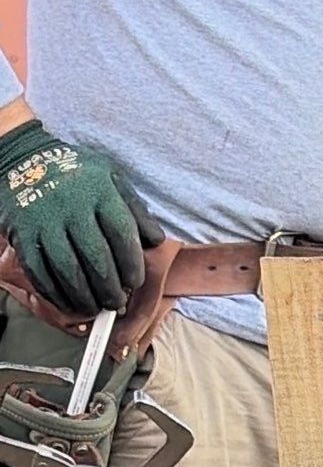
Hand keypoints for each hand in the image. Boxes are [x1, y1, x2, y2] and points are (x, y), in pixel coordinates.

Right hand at [0, 117, 162, 316]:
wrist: (23, 158)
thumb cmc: (77, 174)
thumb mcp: (112, 179)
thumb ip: (135, 210)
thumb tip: (156, 241)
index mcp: (99, 192)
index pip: (122, 235)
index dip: (132, 266)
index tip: (134, 283)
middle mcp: (71, 207)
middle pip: (96, 259)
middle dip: (110, 289)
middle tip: (116, 303)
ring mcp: (44, 221)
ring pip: (68, 271)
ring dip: (85, 297)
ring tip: (96, 308)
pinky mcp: (23, 234)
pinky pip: (40, 272)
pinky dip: (56, 294)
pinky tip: (70, 303)